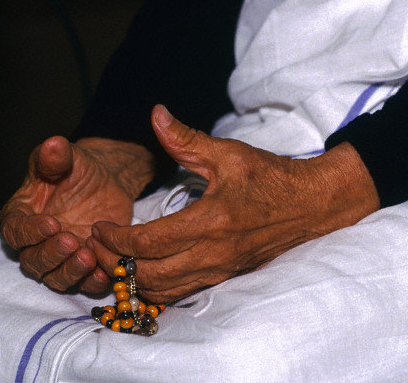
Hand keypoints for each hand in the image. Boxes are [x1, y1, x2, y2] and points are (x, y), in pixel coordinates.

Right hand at [0, 136, 153, 292]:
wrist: (106, 182)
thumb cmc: (77, 169)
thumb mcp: (67, 157)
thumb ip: (55, 156)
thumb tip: (53, 145)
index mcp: (21, 216)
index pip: (15, 231)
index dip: (30, 231)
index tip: (51, 223)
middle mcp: (36, 243)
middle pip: (33, 261)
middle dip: (51, 254)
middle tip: (71, 241)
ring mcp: (60, 258)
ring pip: (55, 278)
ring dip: (70, 272)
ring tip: (88, 257)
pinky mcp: (84, 268)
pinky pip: (83, 284)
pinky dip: (92, 282)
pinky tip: (104, 273)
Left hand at [88, 105, 379, 302]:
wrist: (311, 205)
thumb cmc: (271, 177)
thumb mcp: (228, 153)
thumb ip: (186, 139)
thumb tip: (156, 114)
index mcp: (211, 221)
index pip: (148, 242)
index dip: (116, 239)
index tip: (99, 227)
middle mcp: (214, 254)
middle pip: (148, 275)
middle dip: (114, 263)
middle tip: (96, 245)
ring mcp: (221, 270)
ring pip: (163, 291)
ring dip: (132, 280)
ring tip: (115, 258)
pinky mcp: (226, 276)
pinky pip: (182, 292)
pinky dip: (156, 287)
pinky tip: (144, 271)